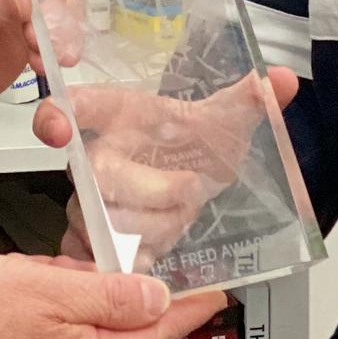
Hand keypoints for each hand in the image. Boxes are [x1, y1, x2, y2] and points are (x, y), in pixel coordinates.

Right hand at [0, 253, 225, 338]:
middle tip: (93, 261)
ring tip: (38, 275)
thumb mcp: (44, 285)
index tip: (215, 292)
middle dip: (112, 292)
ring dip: (74, 301)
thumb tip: (157, 300)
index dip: (190, 306)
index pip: (157, 332)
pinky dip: (49, 316)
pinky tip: (20, 296)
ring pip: (84, 335)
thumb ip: (108, 294)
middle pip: (119, 332)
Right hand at [37, 69, 300, 266]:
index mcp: (120, 115)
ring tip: (181, 219)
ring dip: (151, 228)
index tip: (61, 126)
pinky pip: (94, 255)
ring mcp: (89, 199)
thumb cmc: (197, 146)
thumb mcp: (223, 121)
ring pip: (102, 221)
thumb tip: (280, 80)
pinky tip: (155, 255)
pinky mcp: (92, 237)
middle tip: (189, 190)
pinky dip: (129, 259)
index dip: (58, 115)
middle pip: (97, 176)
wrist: (194, 181)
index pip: (77, 105)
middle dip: (150, 191)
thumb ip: (250, 99)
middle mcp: (96, 154)